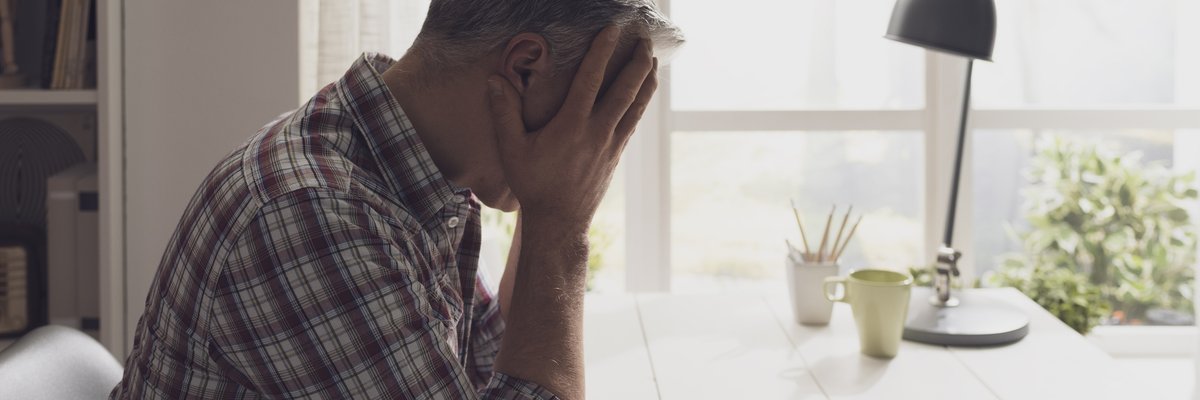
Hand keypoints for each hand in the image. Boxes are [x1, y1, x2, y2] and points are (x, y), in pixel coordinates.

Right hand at [487, 26, 658, 225]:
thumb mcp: (512, 150)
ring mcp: (611, 145)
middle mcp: (597, 132)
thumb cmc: (533, 185)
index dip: (602, 52)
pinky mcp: (616, 155)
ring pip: (636, 106)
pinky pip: (633, 122)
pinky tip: (642, 94)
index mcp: (572, 126)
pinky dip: (640, 103)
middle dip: (637, 62)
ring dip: (646, 80)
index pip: (591, 80)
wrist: (559, 222)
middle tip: (644, 39)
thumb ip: (504, 113)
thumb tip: (495, 80)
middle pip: (625, 90)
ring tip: (652, 59)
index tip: (612, 30)